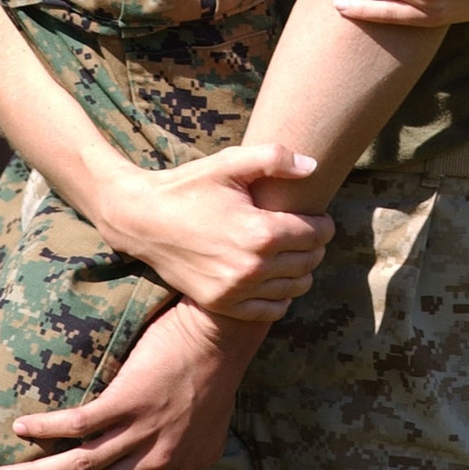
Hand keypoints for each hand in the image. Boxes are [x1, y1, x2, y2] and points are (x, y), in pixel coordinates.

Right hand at [0, 298, 264, 469]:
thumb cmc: (216, 379)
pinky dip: (47, 428)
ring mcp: (141, 431)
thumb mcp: (208, 438)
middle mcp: (155, 462)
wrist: (224, 333)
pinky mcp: (129, 398)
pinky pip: (79, 423)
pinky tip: (22, 427)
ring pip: (78, 466)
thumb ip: (178, 461)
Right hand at [99, 143, 333, 319]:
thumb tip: (312, 166)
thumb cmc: (190, 186)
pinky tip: (272, 276)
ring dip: (300, 270)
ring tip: (289, 251)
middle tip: (305, 231)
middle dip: (314, 245)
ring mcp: (236, 290)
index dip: (324, 224)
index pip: (316, 235)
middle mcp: (252, 267)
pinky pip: (271, 311)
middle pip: (309, 261)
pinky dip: (280, 296)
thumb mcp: (230, 162)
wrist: (144, 219)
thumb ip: (275, 158)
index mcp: (260, 232)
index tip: (319, 216)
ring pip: (295, 288)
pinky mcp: (222, 304)